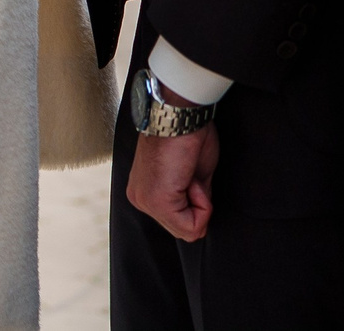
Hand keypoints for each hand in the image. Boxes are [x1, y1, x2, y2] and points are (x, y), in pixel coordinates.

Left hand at [126, 126, 219, 241]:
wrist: (179, 113)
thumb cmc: (186, 134)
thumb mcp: (193, 175)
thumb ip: (191, 200)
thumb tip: (200, 219)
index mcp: (144, 190)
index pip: (177, 220)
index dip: (197, 202)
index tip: (191, 174)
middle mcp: (140, 198)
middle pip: (181, 228)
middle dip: (198, 205)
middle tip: (192, 175)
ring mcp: (146, 201)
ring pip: (187, 229)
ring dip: (200, 204)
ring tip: (190, 175)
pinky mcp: (157, 202)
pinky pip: (191, 226)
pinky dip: (203, 205)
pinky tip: (191, 179)